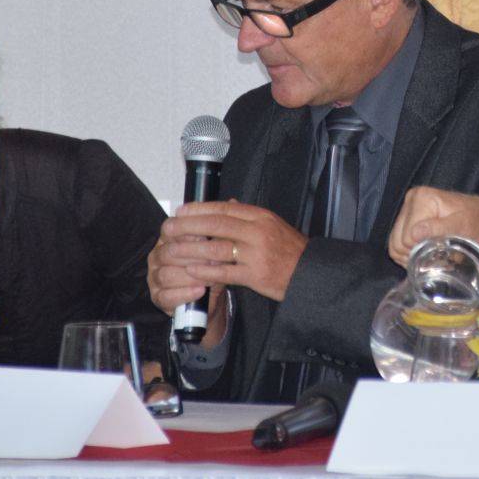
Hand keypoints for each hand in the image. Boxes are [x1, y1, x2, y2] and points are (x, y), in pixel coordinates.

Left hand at [148, 200, 308, 304]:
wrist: (309, 272)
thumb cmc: (290, 250)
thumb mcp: (272, 224)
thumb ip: (248, 215)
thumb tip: (227, 203)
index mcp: (260, 216)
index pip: (224, 208)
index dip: (199, 209)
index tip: (181, 211)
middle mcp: (257, 232)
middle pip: (216, 224)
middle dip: (188, 225)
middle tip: (169, 228)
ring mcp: (255, 254)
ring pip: (215, 248)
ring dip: (190, 249)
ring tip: (172, 250)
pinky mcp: (255, 275)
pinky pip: (224, 272)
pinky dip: (205, 271)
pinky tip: (191, 271)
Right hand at [387, 188, 478, 265]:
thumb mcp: (464, 226)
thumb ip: (439, 229)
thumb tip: (412, 235)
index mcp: (421, 198)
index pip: (405, 236)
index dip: (420, 251)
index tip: (440, 253)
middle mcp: (411, 201)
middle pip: (397, 241)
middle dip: (415, 254)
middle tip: (438, 257)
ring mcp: (410, 211)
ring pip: (396, 245)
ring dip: (413, 256)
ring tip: (434, 256)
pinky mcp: (411, 221)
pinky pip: (400, 245)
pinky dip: (412, 254)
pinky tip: (428, 254)